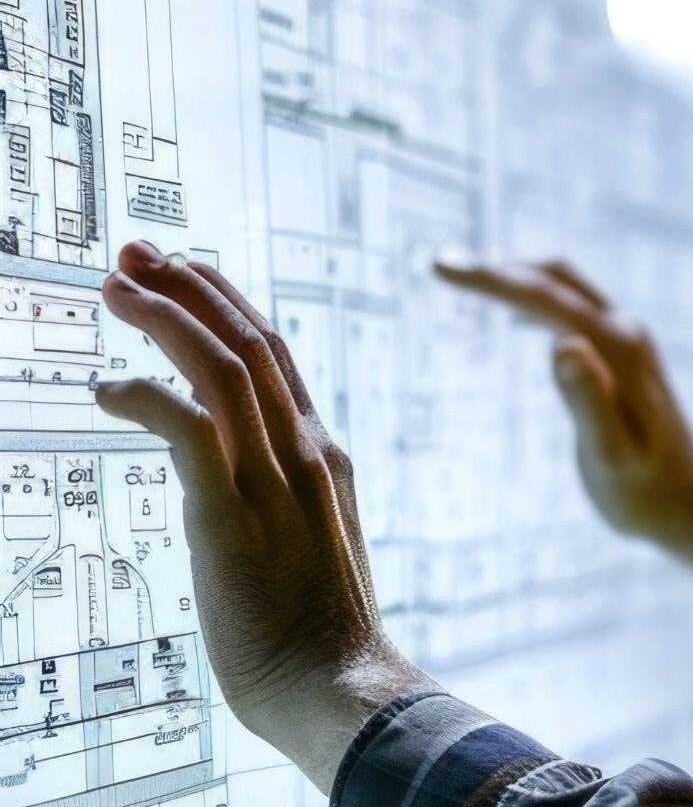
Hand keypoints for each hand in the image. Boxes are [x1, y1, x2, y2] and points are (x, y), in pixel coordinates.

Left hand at [94, 241, 430, 792]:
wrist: (341, 686)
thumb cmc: (321, 634)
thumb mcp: (312, 543)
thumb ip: (286, 499)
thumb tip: (242, 481)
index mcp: (325, 456)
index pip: (276, 356)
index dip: (228, 304)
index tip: (185, 271)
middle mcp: (305, 453)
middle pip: (247, 344)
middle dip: (189, 288)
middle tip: (136, 252)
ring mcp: (273, 481)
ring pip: (220, 370)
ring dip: (164, 320)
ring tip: (115, 288)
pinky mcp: (232, 515)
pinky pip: (187, 432)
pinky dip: (145, 397)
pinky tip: (107, 388)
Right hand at [434, 257, 692, 594]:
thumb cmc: (646, 494)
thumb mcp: (610, 456)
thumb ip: (589, 402)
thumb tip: (562, 344)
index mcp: (619, 350)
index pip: (545, 297)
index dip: (491, 278)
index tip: (438, 266)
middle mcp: (628, 334)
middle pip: (556, 279)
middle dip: (498, 268)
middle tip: (440, 266)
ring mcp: (630, 344)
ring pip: (567, 291)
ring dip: (517, 279)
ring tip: (466, 279)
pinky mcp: (626, 360)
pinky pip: (576, 313)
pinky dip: (538, 303)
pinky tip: (514, 318)